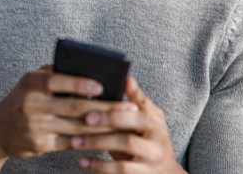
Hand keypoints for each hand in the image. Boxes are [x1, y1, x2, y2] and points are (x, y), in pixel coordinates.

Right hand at [0, 66, 135, 159]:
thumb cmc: (23, 99)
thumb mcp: (31, 82)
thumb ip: (54, 74)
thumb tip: (88, 70)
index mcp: (30, 82)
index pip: (57, 81)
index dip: (80, 84)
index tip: (102, 86)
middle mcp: (30, 103)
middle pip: (73, 106)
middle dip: (105, 108)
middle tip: (128, 107)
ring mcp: (34, 125)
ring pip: (76, 126)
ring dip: (103, 126)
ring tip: (123, 123)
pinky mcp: (39, 145)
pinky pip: (70, 142)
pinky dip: (89, 139)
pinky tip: (105, 137)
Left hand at [69, 78, 185, 172]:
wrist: (166, 172)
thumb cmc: (147, 138)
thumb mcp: (147, 117)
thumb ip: (136, 100)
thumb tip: (126, 77)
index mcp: (155, 120)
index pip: (139, 109)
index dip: (117, 106)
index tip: (95, 98)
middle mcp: (158, 139)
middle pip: (131, 126)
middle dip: (106, 122)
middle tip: (84, 118)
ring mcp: (152, 159)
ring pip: (124, 149)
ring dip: (98, 144)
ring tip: (75, 142)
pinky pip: (120, 170)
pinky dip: (100, 166)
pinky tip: (83, 162)